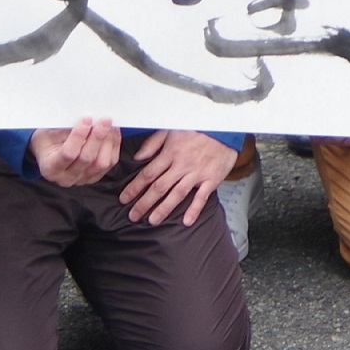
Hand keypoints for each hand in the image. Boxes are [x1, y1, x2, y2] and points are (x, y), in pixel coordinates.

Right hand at [30, 118, 122, 186]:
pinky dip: (113, 145)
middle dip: (97, 137)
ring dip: (108, 141)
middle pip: (87, 159)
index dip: (78, 136)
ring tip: (109, 124)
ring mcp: (82, 179)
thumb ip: (65, 128)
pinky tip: (113, 131)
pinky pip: (110, 162)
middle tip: (104, 120)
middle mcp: (66, 178)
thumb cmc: (47, 140)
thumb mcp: (48, 132)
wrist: (48, 151)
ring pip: (101, 163)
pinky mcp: (95, 175)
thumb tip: (87, 119)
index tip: (87, 119)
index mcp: (50, 168)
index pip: (68, 154)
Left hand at [115, 127, 237, 227]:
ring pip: (177, 194)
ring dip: (164, 209)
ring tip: (152, 221)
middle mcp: (182, 165)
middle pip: (159, 187)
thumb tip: (137, 157)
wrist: (225, 127)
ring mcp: (197, 173)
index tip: (124, 198)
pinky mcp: (211, 179)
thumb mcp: (171, 128)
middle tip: (133, 215)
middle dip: (144, 203)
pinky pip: (202, 197)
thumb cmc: (197, 128)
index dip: (135, 187)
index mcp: (170, 153)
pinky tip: (186, 221)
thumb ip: (153, 143)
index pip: (148, 173)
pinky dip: (194, 210)